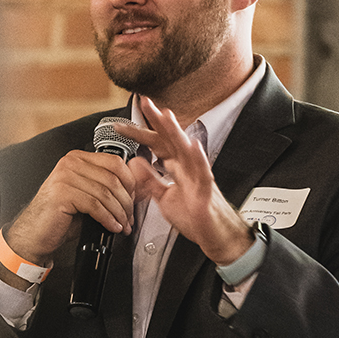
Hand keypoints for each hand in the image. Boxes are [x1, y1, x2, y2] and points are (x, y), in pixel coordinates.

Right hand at [0, 150, 135, 288]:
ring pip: (106, 193)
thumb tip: (136, 192)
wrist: (35, 233)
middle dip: (127, 202)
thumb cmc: (62, 217)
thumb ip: (108, 189)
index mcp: (78, 158)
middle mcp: (70, 163)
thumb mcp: (89, 197)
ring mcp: (65, 176)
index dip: (130, 183)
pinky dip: (108, 218)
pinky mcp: (62, 193)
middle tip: (130, 218)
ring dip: (119, 213)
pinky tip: (112, 226)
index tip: (134, 200)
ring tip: (123, 225)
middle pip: (113, 178)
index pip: (115, 162)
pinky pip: (95, 205)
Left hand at [119, 97, 253, 265]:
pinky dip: (198, 158)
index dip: (142, 131)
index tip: (124, 121)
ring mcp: (198, 176)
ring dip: (176, 132)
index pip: (157, 144)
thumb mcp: (164, 198)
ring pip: (185, 149)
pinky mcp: (206, 189)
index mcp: (177, 168)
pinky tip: (193, 145)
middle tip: (145, 102)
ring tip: (166, 116)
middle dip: (157, 120)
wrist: (215, 235)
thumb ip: (151, 181)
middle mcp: (187, 167)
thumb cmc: (195, 216)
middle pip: (170, 139)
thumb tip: (136, 164)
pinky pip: (202, 171)